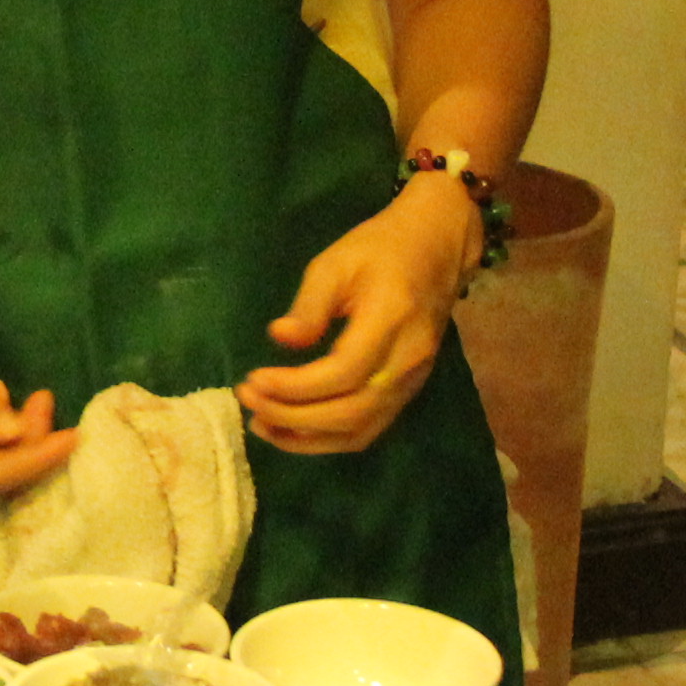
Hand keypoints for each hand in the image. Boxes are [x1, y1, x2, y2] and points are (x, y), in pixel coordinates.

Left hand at [238, 184, 473, 456]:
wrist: (436, 247)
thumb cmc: (380, 249)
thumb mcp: (336, 263)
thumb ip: (309, 305)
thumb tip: (280, 338)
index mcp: (391, 321)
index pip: (343, 373)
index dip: (295, 386)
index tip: (254, 380)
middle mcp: (407, 360)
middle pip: (351, 412)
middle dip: (293, 417)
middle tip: (249, 401)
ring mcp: (412, 381)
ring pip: (360, 430)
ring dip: (307, 438)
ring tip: (262, 424)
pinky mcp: (407, 390)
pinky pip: (368, 428)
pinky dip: (328, 438)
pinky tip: (293, 430)